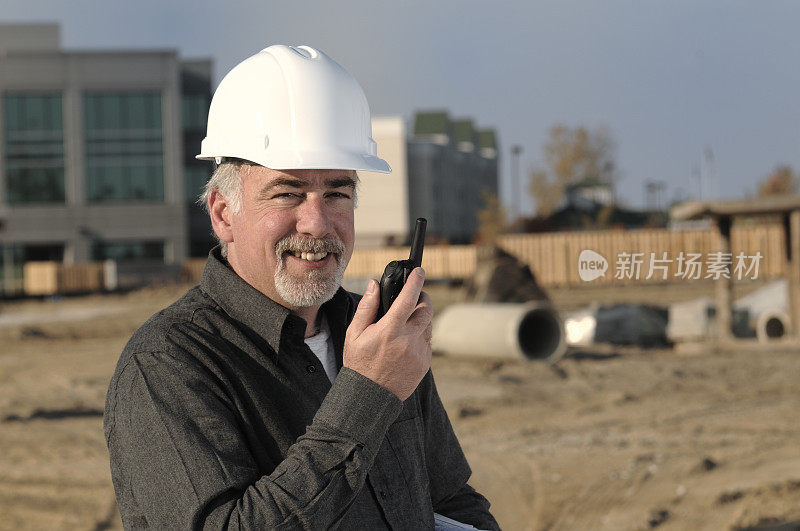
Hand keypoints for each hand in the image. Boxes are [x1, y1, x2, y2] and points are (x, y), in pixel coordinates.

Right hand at [344, 268, 432, 400]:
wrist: (370, 395)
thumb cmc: (359, 363)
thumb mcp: (355, 333)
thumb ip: (367, 307)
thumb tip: (374, 284)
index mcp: (390, 330)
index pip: (408, 298)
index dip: (416, 281)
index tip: (420, 271)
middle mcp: (408, 340)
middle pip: (426, 309)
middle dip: (423, 298)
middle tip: (416, 296)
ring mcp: (419, 352)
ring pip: (429, 325)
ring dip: (421, 319)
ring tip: (406, 323)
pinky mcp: (425, 363)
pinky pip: (427, 342)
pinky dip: (420, 337)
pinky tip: (405, 343)